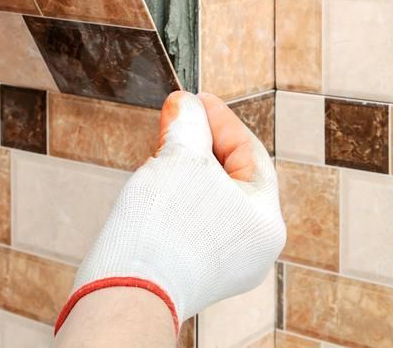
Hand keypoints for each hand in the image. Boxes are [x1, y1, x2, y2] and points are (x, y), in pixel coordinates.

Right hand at [56, 91, 285, 333]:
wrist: (127, 292)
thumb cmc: (163, 229)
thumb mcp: (181, 156)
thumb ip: (188, 122)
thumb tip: (185, 104)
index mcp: (266, 219)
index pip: (249, 152)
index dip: (220, 119)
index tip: (194, 99)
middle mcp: (253, 246)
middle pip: (231, 176)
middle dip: (200, 144)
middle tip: (176, 119)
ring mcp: (225, 264)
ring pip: (209, 198)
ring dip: (184, 169)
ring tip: (159, 151)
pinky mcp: (195, 273)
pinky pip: (193, 222)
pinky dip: (176, 197)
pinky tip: (154, 184)